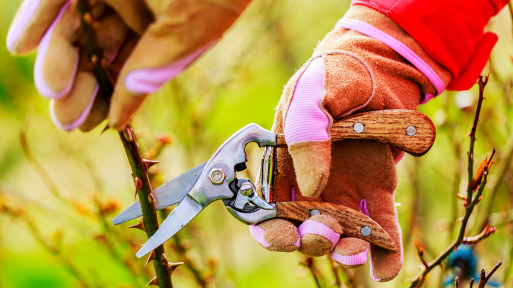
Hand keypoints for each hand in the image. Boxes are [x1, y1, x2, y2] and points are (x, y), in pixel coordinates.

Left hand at [7, 0, 251, 130]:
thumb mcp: (183, 36)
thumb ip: (150, 73)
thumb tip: (120, 120)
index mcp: (161, 30)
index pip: (129, 70)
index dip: (109, 98)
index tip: (91, 125)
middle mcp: (133, 10)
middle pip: (97, 52)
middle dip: (81, 85)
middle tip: (66, 117)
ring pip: (74, 27)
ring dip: (58, 59)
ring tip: (51, 89)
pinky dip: (37, 19)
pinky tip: (23, 46)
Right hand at [250, 6, 451, 281]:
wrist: (379, 67)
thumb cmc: (336, 76)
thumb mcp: (313, 93)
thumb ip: (305, 132)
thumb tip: (313, 186)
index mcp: (283, 164)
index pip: (266, 207)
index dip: (270, 229)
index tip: (284, 235)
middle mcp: (310, 184)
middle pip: (302, 228)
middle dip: (310, 241)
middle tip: (325, 233)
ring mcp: (344, 189)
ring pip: (340, 233)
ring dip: (345, 250)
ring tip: (357, 250)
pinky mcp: (377, 190)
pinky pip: (379, 225)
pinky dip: (383, 251)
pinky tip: (385, 269)